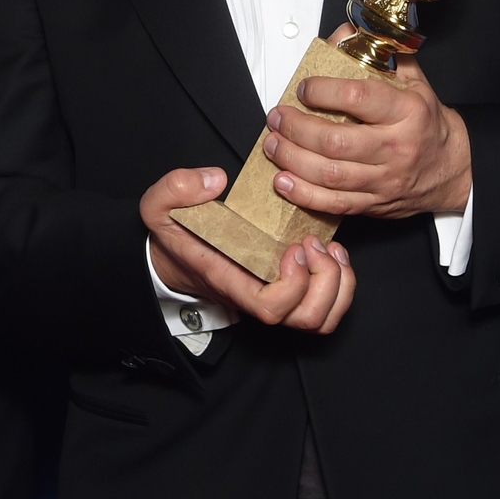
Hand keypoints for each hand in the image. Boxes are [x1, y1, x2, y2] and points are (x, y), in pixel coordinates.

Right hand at [140, 167, 354, 333]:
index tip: (292, 247)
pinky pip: (327, 305)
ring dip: (338, 285)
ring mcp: (276, 295)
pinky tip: (331, 252)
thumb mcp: (158, 206)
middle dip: (325, 282)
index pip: (270, 307)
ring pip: (322, 317)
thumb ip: (177, 188)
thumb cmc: (172, 234)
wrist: (173, 256)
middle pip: (307, 318)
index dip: (292, 285)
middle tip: (314, 244)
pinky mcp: (289, 288)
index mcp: (231, 282)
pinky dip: (341, 283)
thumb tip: (216, 180)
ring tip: (329, 249)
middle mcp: (257, 296)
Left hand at [263, 31, 472, 219]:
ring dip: (292, 159)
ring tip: (272, 144)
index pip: (359, 98)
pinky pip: (334, 204)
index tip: (303, 88)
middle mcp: (396, 147)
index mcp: (407, 112)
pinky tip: (283, 181)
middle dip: (296, 128)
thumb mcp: (414, 82)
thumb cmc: (427, 123)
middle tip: (277, 117)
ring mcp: (384, 179)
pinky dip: (304, 195)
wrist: (454, 168)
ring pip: (330, 175)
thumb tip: (345, 32)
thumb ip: (380, 55)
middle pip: (335, 142)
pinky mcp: (374, 203)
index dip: (323, 92)